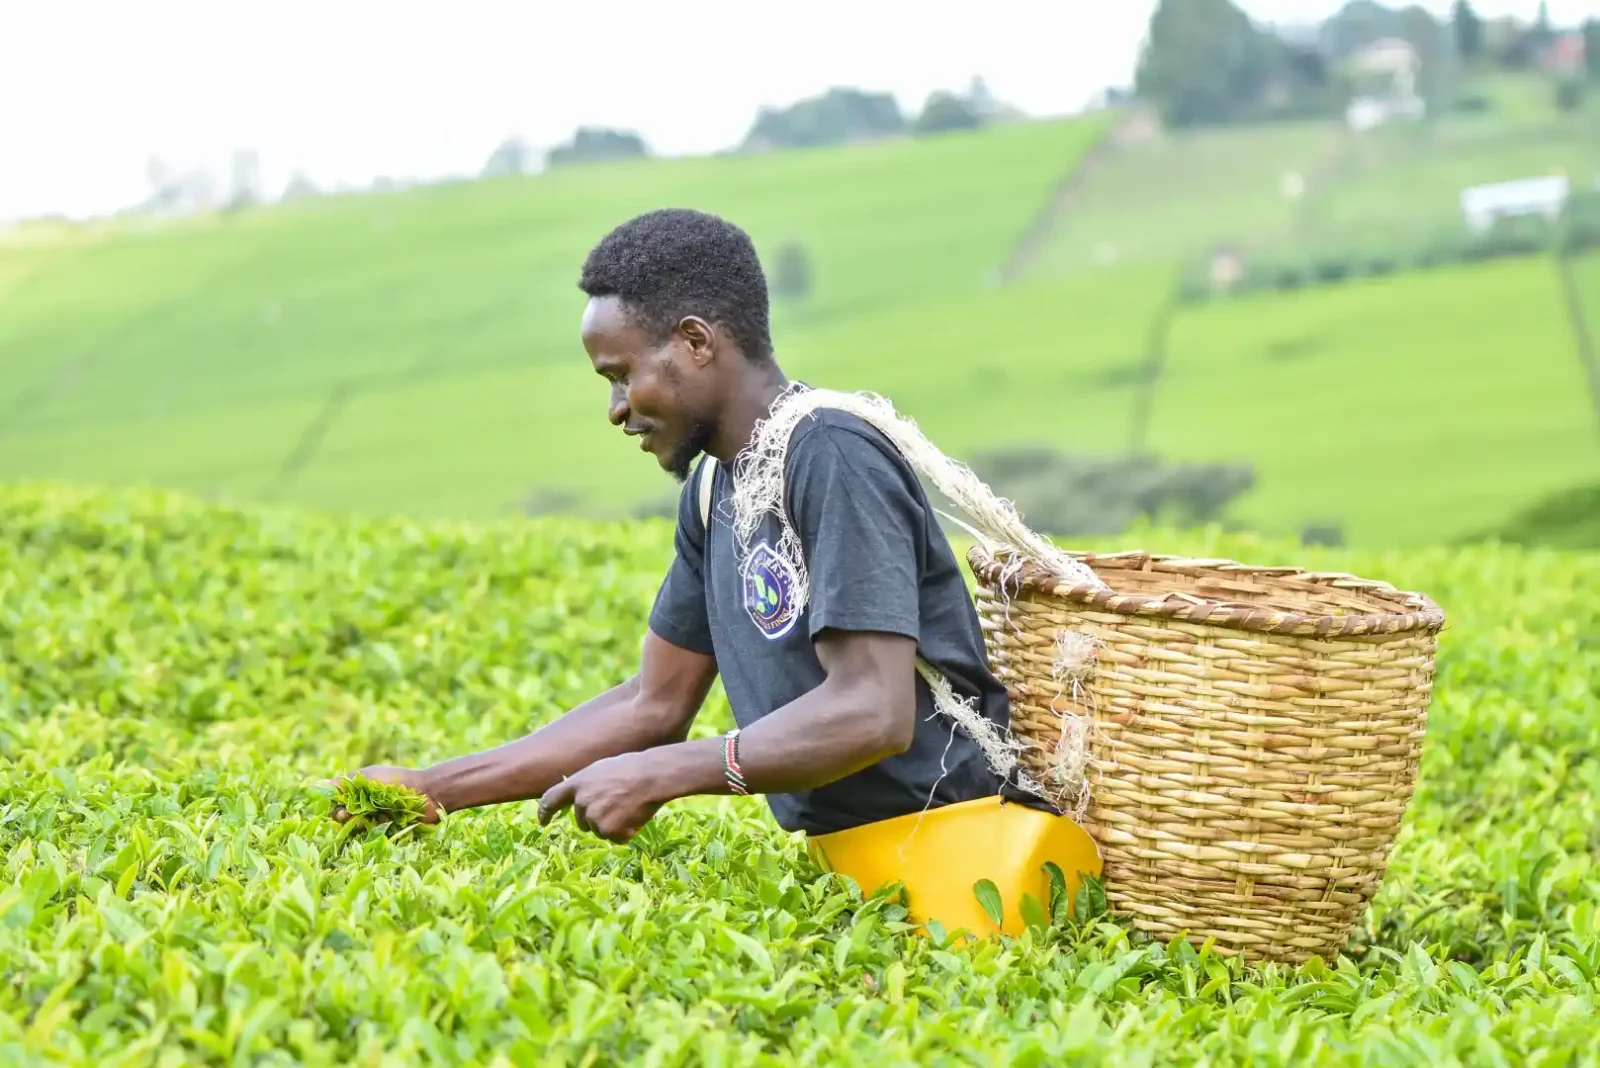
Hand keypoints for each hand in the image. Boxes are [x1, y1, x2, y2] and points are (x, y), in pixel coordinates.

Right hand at [323, 764, 443, 824]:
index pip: (339, 804)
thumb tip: (320, 784)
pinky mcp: (388, 830)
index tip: (338, 808)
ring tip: (362, 820)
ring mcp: (378, 818)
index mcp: (360, 792)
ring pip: (359, 828)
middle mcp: (367, 806)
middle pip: (346, 817)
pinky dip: (372, 833)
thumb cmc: (397, 780)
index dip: (336, 807)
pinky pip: (374, 836)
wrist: (427, 792)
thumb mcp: (370, 776)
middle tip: (346, 815)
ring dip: (358, 825)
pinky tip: (375, 828)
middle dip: (344, 817)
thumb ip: (346, 782)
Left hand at [537, 752, 666, 843]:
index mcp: (577, 783)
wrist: (652, 776)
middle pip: (582, 821)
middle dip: (596, 818)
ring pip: (600, 830)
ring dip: (613, 825)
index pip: (550, 799)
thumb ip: (586, 785)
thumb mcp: (601, 769)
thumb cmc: (632, 768)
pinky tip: (635, 816)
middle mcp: (581, 802)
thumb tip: (582, 800)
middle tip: (618, 804)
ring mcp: (593, 818)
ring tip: (629, 806)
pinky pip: (615, 838)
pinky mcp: (608, 831)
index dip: (545, 812)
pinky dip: (625, 832)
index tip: (543, 822)